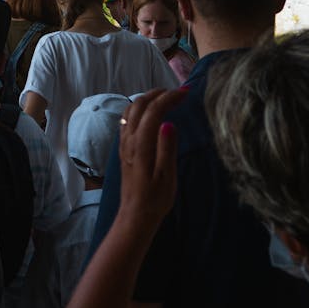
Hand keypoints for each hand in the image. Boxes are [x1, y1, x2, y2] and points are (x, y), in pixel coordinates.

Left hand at [117, 88, 182, 229]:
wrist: (135, 215)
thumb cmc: (155, 198)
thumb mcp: (167, 176)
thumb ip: (167, 148)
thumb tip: (168, 122)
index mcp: (141, 144)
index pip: (154, 111)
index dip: (169, 98)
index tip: (185, 92)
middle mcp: (129, 139)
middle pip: (139, 105)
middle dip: (158, 93)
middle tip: (177, 92)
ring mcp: (124, 142)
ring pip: (131, 109)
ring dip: (147, 98)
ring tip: (165, 97)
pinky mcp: (123, 148)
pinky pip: (127, 118)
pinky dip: (138, 107)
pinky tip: (148, 112)